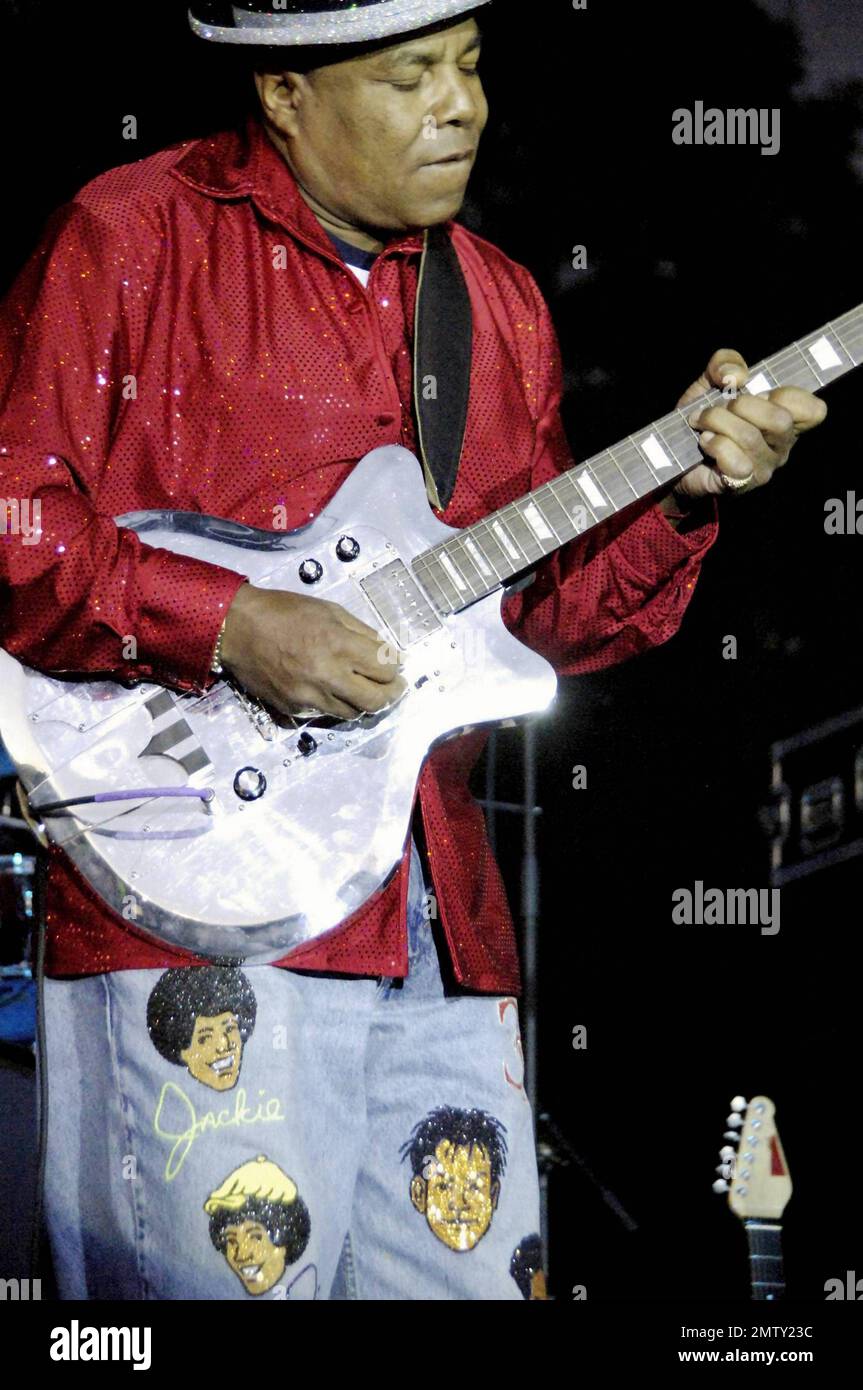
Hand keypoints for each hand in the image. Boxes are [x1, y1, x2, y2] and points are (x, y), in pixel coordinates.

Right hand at [219, 584, 406, 719]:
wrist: (237, 628)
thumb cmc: (284, 612)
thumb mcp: (329, 609)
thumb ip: (361, 632)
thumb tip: (384, 652)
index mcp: (339, 645)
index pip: (386, 669)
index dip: (396, 669)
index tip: (396, 666)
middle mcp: (327, 675)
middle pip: (376, 701)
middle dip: (391, 694)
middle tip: (393, 688)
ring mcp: (310, 696)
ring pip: (354, 713)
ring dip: (365, 703)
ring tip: (364, 690)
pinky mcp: (295, 709)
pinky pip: (327, 714)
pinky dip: (337, 705)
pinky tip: (335, 691)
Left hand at [670, 348, 827, 500]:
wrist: (675, 454)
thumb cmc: (704, 416)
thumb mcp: (712, 380)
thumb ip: (725, 363)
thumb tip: (736, 375)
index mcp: (786, 419)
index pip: (814, 411)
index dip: (786, 394)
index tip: (758, 393)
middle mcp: (781, 446)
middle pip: (780, 420)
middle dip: (742, 405)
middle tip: (722, 407)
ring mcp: (764, 468)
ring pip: (750, 437)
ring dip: (717, 420)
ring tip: (702, 422)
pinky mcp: (741, 484)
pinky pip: (734, 460)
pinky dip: (713, 443)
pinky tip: (705, 442)